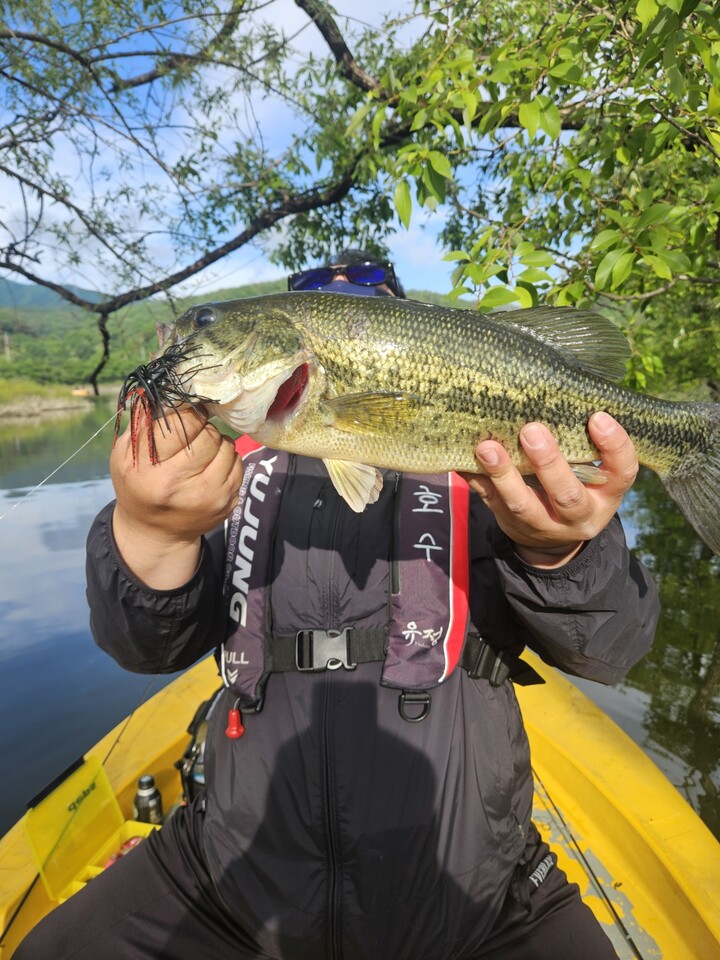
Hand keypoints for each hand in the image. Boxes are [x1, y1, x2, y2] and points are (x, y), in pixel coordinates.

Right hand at [110, 404, 242, 586]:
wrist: (155, 532)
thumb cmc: (136, 485)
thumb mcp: (124, 455)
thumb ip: (141, 423)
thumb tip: (164, 391)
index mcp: (151, 472)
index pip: (182, 425)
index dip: (187, 413)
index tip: (186, 414)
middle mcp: (182, 487)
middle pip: (209, 435)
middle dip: (202, 428)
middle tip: (192, 433)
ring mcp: (209, 498)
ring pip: (228, 447)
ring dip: (216, 442)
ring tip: (201, 450)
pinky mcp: (228, 503)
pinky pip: (238, 464)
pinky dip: (227, 458)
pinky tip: (211, 465)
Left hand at [460, 412, 638, 567]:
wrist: (554, 539)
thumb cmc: (577, 484)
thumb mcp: (593, 472)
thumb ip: (583, 443)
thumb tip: (557, 392)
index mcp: (607, 495)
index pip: (622, 471)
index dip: (613, 446)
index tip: (597, 417)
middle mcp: (579, 514)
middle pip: (567, 494)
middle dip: (548, 463)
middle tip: (531, 430)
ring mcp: (543, 524)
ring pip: (523, 504)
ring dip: (503, 474)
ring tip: (487, 447)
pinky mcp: (511, 522)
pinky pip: (490, 502)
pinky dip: (477, 478)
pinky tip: (464, 457)